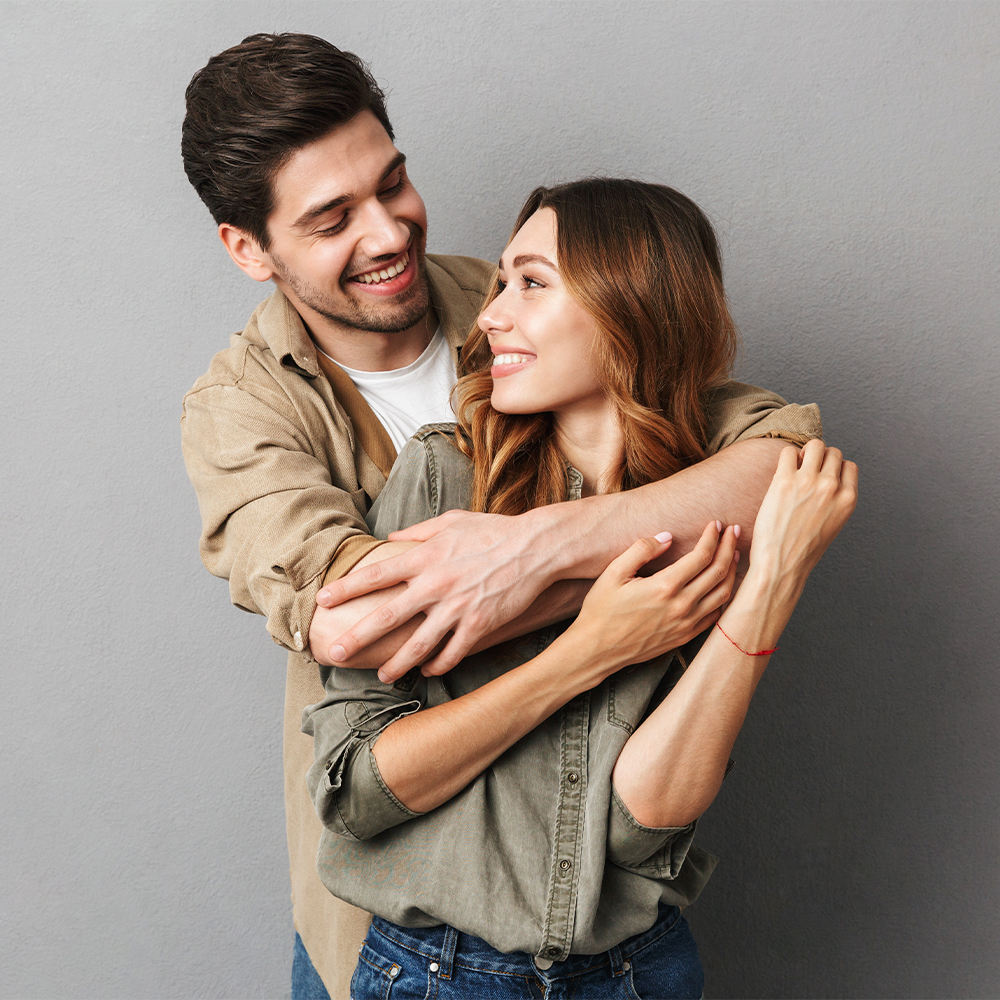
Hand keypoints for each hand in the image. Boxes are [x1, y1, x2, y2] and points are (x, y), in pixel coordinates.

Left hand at [315, 509, 557, 680]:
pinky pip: (453, 652)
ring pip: (418, 645)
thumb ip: (418, 531)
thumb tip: (392, 539)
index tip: (323, 601)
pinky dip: (439, 665)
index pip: (376, 576)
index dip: (347, 589)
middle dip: (358, 637)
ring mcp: (457, 608)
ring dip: (397, 664)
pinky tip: (428, 671)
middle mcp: (435, 585)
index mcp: (425, 557)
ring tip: (382, 676)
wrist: (535, 548)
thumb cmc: (492, 531)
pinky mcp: (479, 624)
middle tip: (335, 653)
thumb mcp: (452, 521)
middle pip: (387, 617)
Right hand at [569, 521, 738, 671]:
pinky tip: (722, 585)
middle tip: (734, 531)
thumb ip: (641, 550)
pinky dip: (725, 597)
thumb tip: (667, 536)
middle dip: (729, 547)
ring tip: (733, 554)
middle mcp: (681, 606)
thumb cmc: (601, 610)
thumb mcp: (613, 573)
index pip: (701, 556)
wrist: (597, 650)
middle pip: (719, 571)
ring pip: (724, 594)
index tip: (716, 524)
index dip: (712, 537)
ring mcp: (686, 624)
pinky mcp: (685, 636)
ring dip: (732, 570)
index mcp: (665, 587)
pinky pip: (716, 615)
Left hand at [746, 440, 857, 593]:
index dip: (834, 468)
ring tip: (795, 469)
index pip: (849, 466)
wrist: (782, 564)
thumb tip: (827, 478)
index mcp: (848, 499)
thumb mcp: (833, 524)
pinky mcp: (784, 481)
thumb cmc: (803, 549)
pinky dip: (786, 458)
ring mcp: (809, 482)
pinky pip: (788, 451)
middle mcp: (832, 487)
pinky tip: (781, 473)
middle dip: (819, 458)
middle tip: (805, 472)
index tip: (822, 476)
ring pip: (814, 445)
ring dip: (805, 452)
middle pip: (832, 452)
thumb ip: (835, 500)